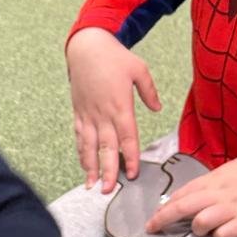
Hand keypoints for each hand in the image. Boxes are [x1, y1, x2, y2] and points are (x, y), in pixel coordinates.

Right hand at [66, 27, 161, 192]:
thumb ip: (149, 91)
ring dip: (91, 168)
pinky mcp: (79, 113)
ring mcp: (88, 115)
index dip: (131, 157)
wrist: (86, 47)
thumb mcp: (139, 69)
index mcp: (120, 105)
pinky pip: (79, 137)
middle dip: (109, 170)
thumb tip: (157, 108)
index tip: (133, 173)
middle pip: (107, 148)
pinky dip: (81, 153)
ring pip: (89, 147)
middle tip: (110, 190)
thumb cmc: (114, 57)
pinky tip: (84, 167)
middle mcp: (103, 114)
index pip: (127, 137)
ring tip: (93, 185)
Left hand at [146, 146, 236, 236]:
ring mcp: (232, 209)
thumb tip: (191, 197)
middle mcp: (219, 194)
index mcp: (214, 179)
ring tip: (204, 230)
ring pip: (199, 224)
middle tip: (151, 229)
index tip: (155, 216)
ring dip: (197, 230)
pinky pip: (223, 236)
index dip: (164, 207)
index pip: (180, 194)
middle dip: (161, 220)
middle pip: (180, 208)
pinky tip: (227, 232)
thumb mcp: (230, 170)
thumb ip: (211, 184)